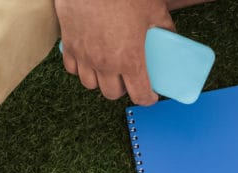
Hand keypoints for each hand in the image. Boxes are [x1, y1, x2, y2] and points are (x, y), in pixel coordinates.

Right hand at [54, 0, 173, 102]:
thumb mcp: (153, 9)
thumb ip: (163, 27)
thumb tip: (169, 35)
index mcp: (130, 60)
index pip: (139, 96)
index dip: (147, 98)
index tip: (150, 94)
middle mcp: (105, 63)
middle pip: (112, 94)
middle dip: (123, 89)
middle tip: (129, 78)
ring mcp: (84, 55)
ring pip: (90, 84)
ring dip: (100, 80)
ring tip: (108, 69)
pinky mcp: (68, 43)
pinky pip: (72, 68)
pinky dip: (80, 67)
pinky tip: (88, 58)